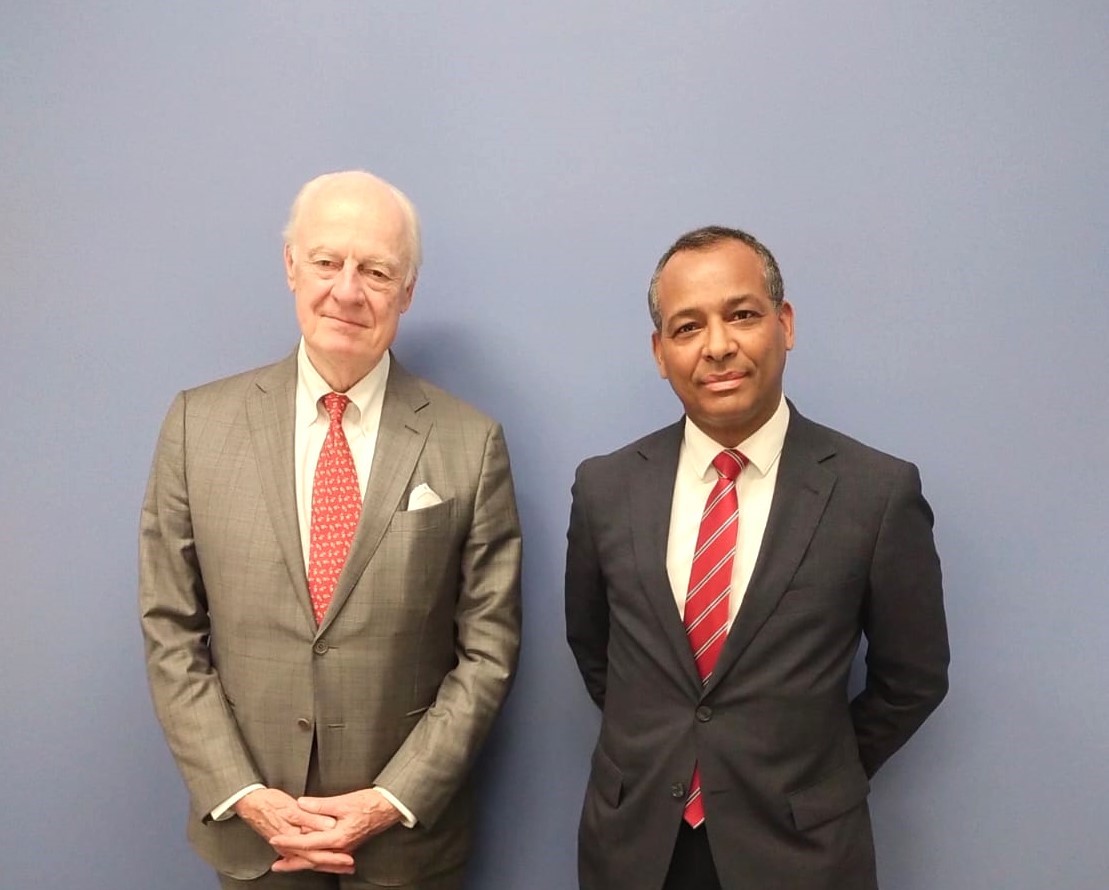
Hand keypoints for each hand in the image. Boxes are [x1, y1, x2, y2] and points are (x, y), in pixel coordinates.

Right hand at [233, 787, 353, 873]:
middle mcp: (289, 846)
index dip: (333, 857)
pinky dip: (313, 858)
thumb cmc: (267, 803)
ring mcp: (286, 845)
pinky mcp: (285, 841)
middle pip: (314, 859)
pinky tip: (319, 858)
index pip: (316, 853)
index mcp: (292, 838)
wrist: (248, 803)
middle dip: (333, 864)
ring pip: (309, 858)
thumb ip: (311, 818)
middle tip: (349, 866)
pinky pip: (301, 854)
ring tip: (341, 865)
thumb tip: (328, 825)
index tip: (348, 859)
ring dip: (325, 863)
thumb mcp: (290, 808)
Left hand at [269, 788, 402, 871]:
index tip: (275, 839)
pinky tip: (309, 857)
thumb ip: (321, 805)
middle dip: (292, 863)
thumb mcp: (344, 801)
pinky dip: (315, 858)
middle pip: (311, 859)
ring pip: (319, 860)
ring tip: (287, 864)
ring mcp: (345, 848)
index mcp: (339, 837)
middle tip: (275, 865)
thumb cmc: (370, 804)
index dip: (290, 841)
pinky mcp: (348, 845)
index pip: (308, 842)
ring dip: (302, 862)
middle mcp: (341, 847)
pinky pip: (326, 856)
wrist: (389, 808)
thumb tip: (301, 804)